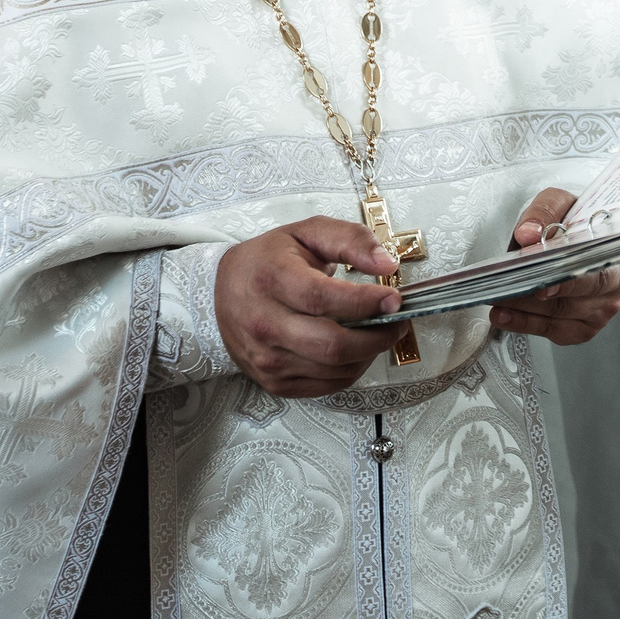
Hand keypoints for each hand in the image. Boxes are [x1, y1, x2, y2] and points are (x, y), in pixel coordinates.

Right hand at [211, 217, 403, 397]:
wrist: (222, 291)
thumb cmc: (270, 260)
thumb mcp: (308, 233)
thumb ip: (350, 240)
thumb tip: (387, 264)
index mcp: (272, 279)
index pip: (323, 299)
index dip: (365, 302)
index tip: (394, 298)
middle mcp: (265, 324)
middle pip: (331, 344)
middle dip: (377, 336)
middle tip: (397, 322)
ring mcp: (267, 358)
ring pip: (333, 369)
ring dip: (368, 354)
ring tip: (379, 332)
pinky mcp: (274, 382)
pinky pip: (326, 385)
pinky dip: (352, 370)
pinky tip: (357, 349)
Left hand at [487, 187, 619, 344]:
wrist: (574, 236)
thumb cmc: (572, 221)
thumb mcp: (559, 202)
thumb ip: (544, 213)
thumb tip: (528, 234)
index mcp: (613, 252)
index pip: (593, 270)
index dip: (568, 281)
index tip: (542, 285)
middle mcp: (613, 284)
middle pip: (574, 298)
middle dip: (537, 298)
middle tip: (509, 293)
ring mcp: (600, 309)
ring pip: (560, 316)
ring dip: (525, 310)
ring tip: (498, 300)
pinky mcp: (583, 328)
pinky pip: (554, 331)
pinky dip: (526, 324)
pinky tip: (506, 316)